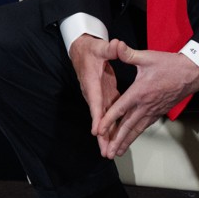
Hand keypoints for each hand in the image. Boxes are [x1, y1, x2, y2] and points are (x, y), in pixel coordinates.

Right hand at [68, 34, 125, 156]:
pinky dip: (111, 128)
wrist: (82, 50)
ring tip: (110, 153)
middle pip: (98, 118)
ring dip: (106, 136)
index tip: (97, 131)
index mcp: (92, 82)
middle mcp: (93, 93)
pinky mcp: (104, 97)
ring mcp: (99, 97)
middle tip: (106, 152)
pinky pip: (108, 115)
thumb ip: (110, 48)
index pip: (94, 101)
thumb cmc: (91, 49)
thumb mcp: (100, 46)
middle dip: (102, 136)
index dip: (97, 117)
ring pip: (103, 120)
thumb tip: (117, 45)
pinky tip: (116, 139)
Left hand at [94, 47, 198, 158]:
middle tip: (107, 153)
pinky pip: (145, 126)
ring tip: (117, 153)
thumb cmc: (169, 65)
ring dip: (126, 141)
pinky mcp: (159, 112)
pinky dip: (136, 134)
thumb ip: (128, 54)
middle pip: (127, 126)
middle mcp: (145, 105)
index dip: (108, 120)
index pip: (120, 109)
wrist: (192, 73)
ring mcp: (153, 110)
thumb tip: (116, 44)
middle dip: (116, 140)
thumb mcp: (147, 57)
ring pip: (137, 129)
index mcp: (139, 93)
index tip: (99, 131)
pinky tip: (131, 139)